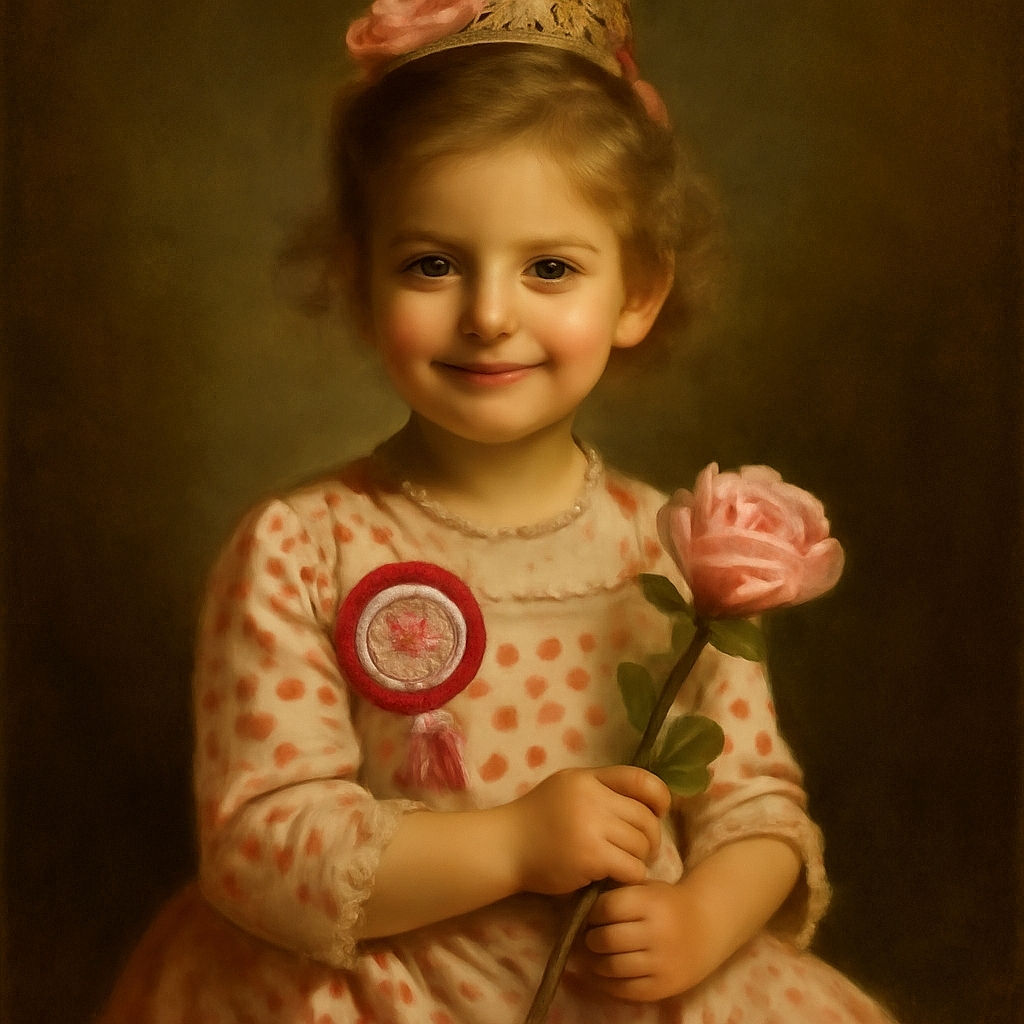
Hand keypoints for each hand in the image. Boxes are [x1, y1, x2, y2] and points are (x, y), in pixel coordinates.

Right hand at [505, 766, 669, 895]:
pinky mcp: (591, 857)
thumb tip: (645, 803)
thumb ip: (600, 789)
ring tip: (625, 863)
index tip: (658, 812)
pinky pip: (631, 868)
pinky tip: (617, 877)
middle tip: (642, 850)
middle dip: (651, 837)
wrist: (506, 847)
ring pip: (641, 844)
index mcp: (588, 778)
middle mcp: (593, 798)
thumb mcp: (568, 788)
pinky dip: (631, 876)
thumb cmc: (538, 819)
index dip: (659, 797)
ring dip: (640, 859)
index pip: (640, 779)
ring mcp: (592, 827)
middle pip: (646, 817)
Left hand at [576, 880, 718, 1001]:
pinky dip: (607, 983)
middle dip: (591, 938)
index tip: (591, 915)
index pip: (607, 908)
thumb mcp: (647, 888)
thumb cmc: (669, 903)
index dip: (592, 912)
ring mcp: (661, 962)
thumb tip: (581, 909)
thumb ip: (619, 894)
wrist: (708, 926)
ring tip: (594, 955)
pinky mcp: (663, 986)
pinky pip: (625, 990)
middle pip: (606, 939)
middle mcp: (657, 932)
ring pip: (612, 967)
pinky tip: (603, 973)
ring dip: (595, 962)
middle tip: (590, 937)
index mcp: (651, 903)